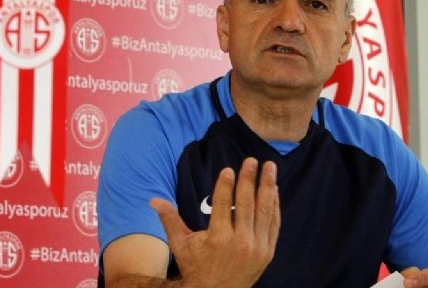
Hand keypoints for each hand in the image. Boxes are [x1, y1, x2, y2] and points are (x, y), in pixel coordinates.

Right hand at [150, 157, 279, 287]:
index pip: (223, 204)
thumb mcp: (180, 245)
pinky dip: (275, 205)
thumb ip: (170, 220)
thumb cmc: (196, 267)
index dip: (225, 185)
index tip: (228, 169)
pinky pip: (274, 223)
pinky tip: (274, 189)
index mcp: (218, 238)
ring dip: (267, 186)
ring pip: (264, 210)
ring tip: (269, 167)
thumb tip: (153, 200)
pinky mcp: (268, 251)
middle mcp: (240, 242)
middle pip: (246, 203)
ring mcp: (257, 247)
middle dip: (248, 179)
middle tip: (251, 161)